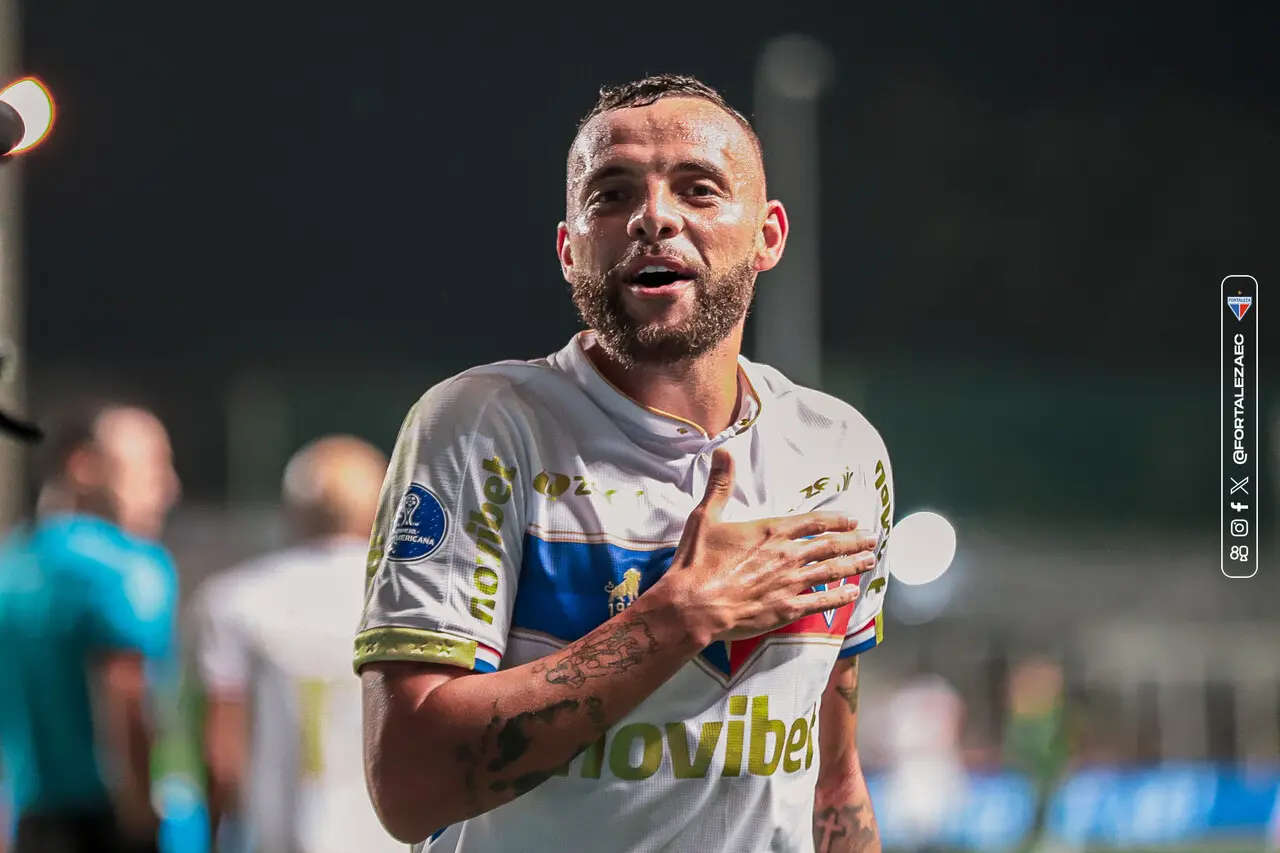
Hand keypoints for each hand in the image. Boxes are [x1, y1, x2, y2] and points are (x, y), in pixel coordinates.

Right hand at [659, 448, 878, 644]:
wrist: (693, 606)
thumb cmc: (697, 562)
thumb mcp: (705, 517)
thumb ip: (720, 485)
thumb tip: (723, 451)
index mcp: (770, 532)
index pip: (812, 522)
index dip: (835, 520)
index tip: (852, 520)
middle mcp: (786, 555)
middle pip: (829, 546)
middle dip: (853, 541)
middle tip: (872, 539)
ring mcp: (790, 583)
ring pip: (831, 571)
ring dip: (852, 565)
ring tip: (870, 561)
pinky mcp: (786, 609)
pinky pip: (821, 602)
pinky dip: (840, 597)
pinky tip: (853, 593)